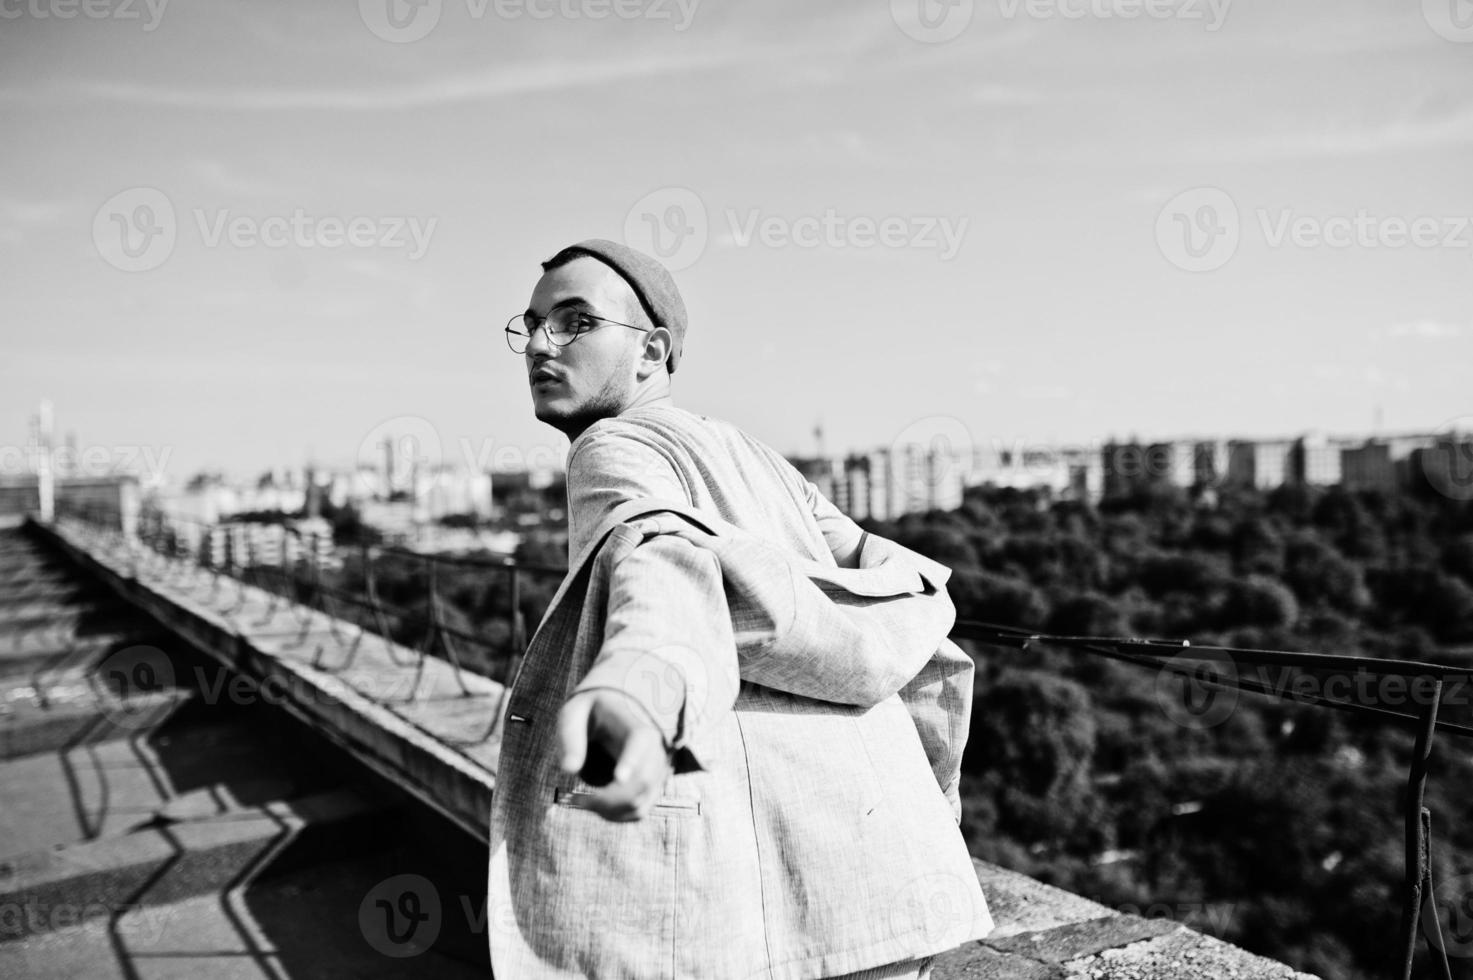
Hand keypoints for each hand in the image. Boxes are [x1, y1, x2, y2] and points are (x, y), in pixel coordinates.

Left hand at [556, 689, 673, 821]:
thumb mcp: (573, 715)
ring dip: (607, 810)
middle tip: (574, 799)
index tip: (617, 778)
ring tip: (579, 800)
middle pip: (641, 781)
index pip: (640, 742)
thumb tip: (569, 769)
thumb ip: (570, 738)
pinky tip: (593, 805)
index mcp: (635, 725)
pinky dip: (614, 815)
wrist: (611, 717)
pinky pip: (638, 812)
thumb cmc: (589, 714)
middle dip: (607, 798)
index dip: (632, 760)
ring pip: (639, 803)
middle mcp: (654, 750)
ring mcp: (657, 772)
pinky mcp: (652, 790)